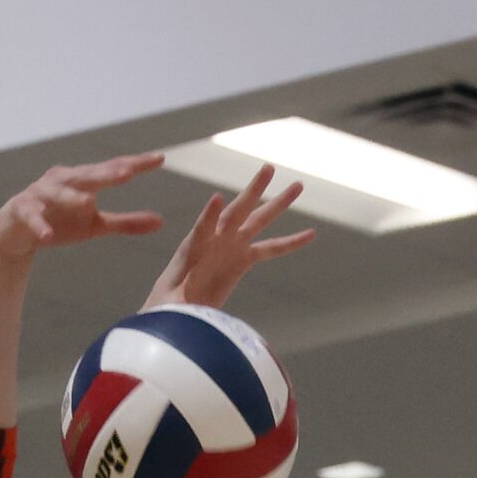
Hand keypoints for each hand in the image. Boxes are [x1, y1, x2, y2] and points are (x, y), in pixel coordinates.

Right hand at [0, 155, 165, 262]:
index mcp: (84, 180)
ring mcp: (40, 193)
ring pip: (58, 192)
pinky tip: (48, 237)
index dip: (135, 163)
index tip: (159, 158)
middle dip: (107, 173)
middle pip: (89, 175)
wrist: (16, 233)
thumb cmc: (59, 222)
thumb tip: (161, 222)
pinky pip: (31, 217)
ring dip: (72, 197)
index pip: (113, 169)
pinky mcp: (21, 210)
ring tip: (88, 203)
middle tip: (128, 173)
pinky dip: (39, 225)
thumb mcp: (94, 225)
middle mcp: (63, 179)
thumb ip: (125, 223)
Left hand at [146, 163, 313, 309]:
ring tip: (298, 185)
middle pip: (236, 212)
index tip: (217, 200)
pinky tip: (310, 234)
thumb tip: (178, 307)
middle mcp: (215, 241)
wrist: (177, 309)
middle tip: (268, 169)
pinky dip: (290, 242)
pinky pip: (271, 249)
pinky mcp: (243, 259)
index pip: (202, 229)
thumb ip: (175, 301)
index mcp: (192, 249)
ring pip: (258, 220)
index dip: (209, 216)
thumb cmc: (166, 307)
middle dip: (252, 192)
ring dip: (277, 203)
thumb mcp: (168, 304)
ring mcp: (231, 246)